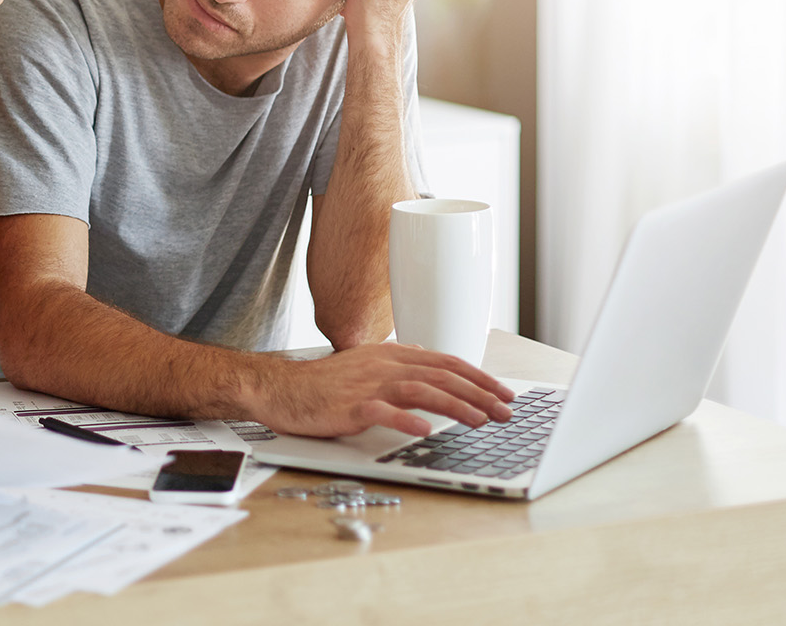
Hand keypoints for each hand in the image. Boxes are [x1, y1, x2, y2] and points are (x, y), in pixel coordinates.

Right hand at [250, 342, 513, 438]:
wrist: (281, 389)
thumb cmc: (324, 384)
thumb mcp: (367, 366)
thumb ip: (400, 365)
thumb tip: (431, 363)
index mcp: (391, 355)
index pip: (445, 362)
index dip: (478, 377)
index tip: (503, 393)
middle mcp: (383, 366)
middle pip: (440, 375)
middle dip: (478, 393)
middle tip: (505, 411)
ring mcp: (366, 385)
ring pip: (419, 390)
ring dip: (454, 406)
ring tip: (479, 420)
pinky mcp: (348, 406)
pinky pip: (381, 411)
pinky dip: (405, 420)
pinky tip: (424, 429)